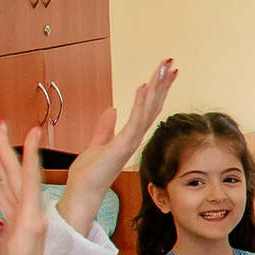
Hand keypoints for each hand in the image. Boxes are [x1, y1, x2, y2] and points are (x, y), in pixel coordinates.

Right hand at [0, 122, 49, 254]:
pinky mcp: (13, 229)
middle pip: (19, 176)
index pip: (31, 180)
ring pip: (10, 184)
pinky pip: (4, 199)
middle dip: (8, 149)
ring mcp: (21, 222)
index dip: (30, 154)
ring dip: (0, 162)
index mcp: (31, 221)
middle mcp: (29, 217)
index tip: (33, 130)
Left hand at [61, 59, 174, 229]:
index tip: (164, 73)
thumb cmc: (89, 174)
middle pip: (153, 105)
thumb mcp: (96, 144)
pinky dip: (140, 104)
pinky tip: (144, 87)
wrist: (83, 191)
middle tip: (171, 63)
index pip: (147, 109)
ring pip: (148, 110)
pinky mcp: (122, 146)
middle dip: (162, 84)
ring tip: (164, 68)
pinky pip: (134, 121)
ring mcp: (130, 142)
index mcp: (129, 136)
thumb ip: (105, 127)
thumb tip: (112, 110)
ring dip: (157, 88)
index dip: (157, 90)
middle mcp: (134, 138)